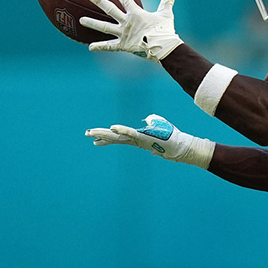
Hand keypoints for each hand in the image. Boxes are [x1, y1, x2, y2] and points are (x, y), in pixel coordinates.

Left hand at [80, 0, 182, 61]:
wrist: (163, 48)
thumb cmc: (165, 30)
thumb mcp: (166, 13)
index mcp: (136, 13)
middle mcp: (127, 22)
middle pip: (110, 9)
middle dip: (99, 0)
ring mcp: (123, 34)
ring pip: (105, 27)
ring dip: (92, 23)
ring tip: (81, 20)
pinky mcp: (123, 46)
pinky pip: (110, 46)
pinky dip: (100, 47)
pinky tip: (90, 47)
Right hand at [85, 114, 213, 168]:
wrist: (181, 147)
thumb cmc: (172, 137)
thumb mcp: (160, 124)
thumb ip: (152, 120)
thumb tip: (148, 119)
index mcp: (137, 138)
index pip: (118, 138)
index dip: (107, 138)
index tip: (95, 141)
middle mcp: (136, 141)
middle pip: (114, 137)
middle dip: (100, 135)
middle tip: (86, 134)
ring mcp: (139, 140)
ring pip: (118, 137)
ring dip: (104, 134)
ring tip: (91, 133)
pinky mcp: (145, 139)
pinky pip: (131, 134)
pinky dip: (122, 130)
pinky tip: (113, 128)